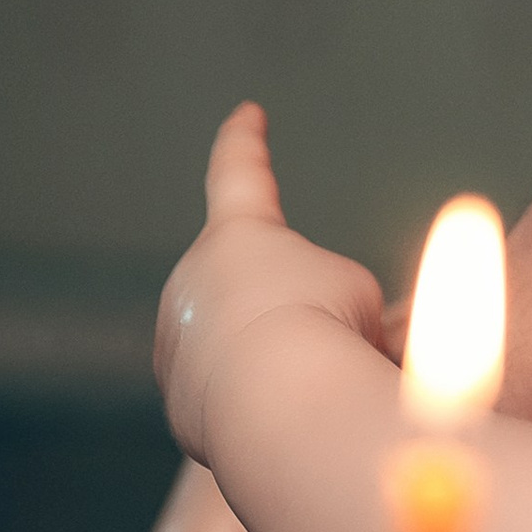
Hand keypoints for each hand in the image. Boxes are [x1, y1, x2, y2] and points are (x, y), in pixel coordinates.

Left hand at [156, 104, 384, 464]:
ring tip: (309, 385)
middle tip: (332, 341)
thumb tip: (314, 340)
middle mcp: (192, 279)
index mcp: (236, 233)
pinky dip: (260, 404)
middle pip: (253, 286)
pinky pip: (230, 396)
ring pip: (242, 345)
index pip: (238, 171)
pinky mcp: (176, 399)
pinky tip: (283, 417)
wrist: (277, 405)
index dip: (247, 142)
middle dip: (292, 312)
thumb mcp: (354, 289)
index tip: (247, 113)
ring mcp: (177, 340)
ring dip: (278, 361)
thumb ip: (332, 296)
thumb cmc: (325, 328)